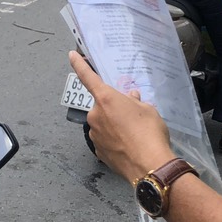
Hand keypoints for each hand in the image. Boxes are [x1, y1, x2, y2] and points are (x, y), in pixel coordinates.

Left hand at [70, 51, 172, 183]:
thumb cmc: (150, 132)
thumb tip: (131, 98)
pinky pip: (105, 140)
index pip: (88, 77)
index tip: (72, 55)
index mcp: (106, 99)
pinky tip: (128, 146)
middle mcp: (95, 115)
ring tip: (133, 135)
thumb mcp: (148, 110)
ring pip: (103, 124)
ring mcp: (95, 134)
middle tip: (132, 117)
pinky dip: (114, 141)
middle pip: (102, 106)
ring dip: (114, 126)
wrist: (149, 166)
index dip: (79, 65)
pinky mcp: (98, 151)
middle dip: (114, 109)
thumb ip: (135, 102)